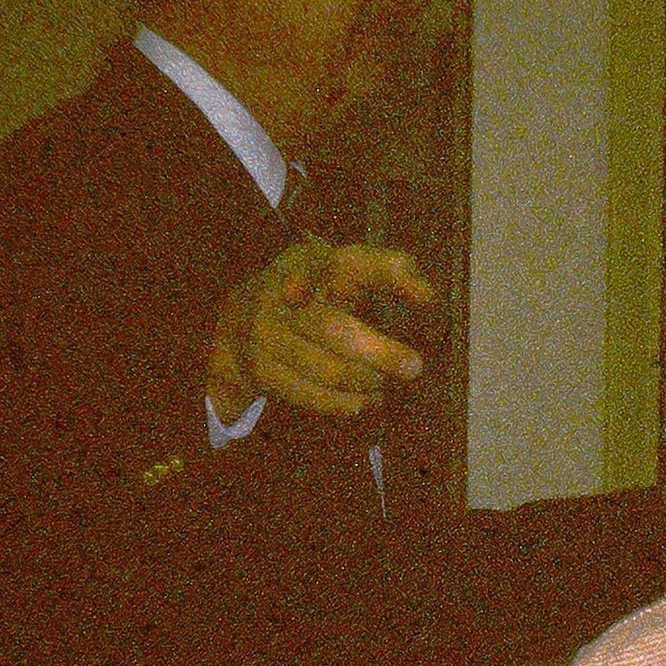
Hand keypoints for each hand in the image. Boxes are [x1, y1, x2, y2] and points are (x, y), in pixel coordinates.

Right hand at [208, 240, 434, 420]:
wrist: (236, 324)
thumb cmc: (310, 292)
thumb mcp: (337, 268)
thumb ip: (384, 271)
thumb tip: (428, 296)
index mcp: (307, 262)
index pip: (349, 265)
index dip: (386, 277)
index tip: (428, 298)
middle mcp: (280, 295)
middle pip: (332, 328)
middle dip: (378, 352)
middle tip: (415, 367)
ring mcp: (266, 335)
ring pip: (324, 369)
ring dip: (364, 381)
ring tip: (385, 384)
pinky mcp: (262, 372)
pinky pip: (310, 396)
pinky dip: (344, 403)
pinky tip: (365, 400)